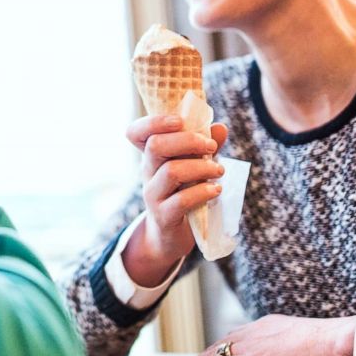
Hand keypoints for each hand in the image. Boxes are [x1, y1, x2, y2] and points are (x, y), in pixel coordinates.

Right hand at [122, 115, 227, 285]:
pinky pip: (181, 201)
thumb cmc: (182, 192)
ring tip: (219, 171)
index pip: (136, 133)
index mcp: (152, 156)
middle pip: (155, 146)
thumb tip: (220, 128)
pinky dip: (202, 192)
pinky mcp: (164, 216)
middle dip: (187, 141)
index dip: (153, 122)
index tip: (179, 121)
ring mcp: (153, 195)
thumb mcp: (193, 166)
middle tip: (211, 147)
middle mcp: (147, 172)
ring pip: (171, 172)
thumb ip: (205, 147)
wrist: (169, 234)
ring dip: (201, 168)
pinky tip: (215, 190)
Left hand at [175, 314, 355, 355]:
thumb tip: (298, 354)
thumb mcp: (311, 340)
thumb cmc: (337, 343)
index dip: (222, 346)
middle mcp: (256, 331)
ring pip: (216, 354)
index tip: (210, 353)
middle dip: (204, 355)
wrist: (341, 340)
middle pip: (222, 343)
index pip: (239, 336)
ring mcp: (254, 345)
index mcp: (270, 324)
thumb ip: (296, 346)